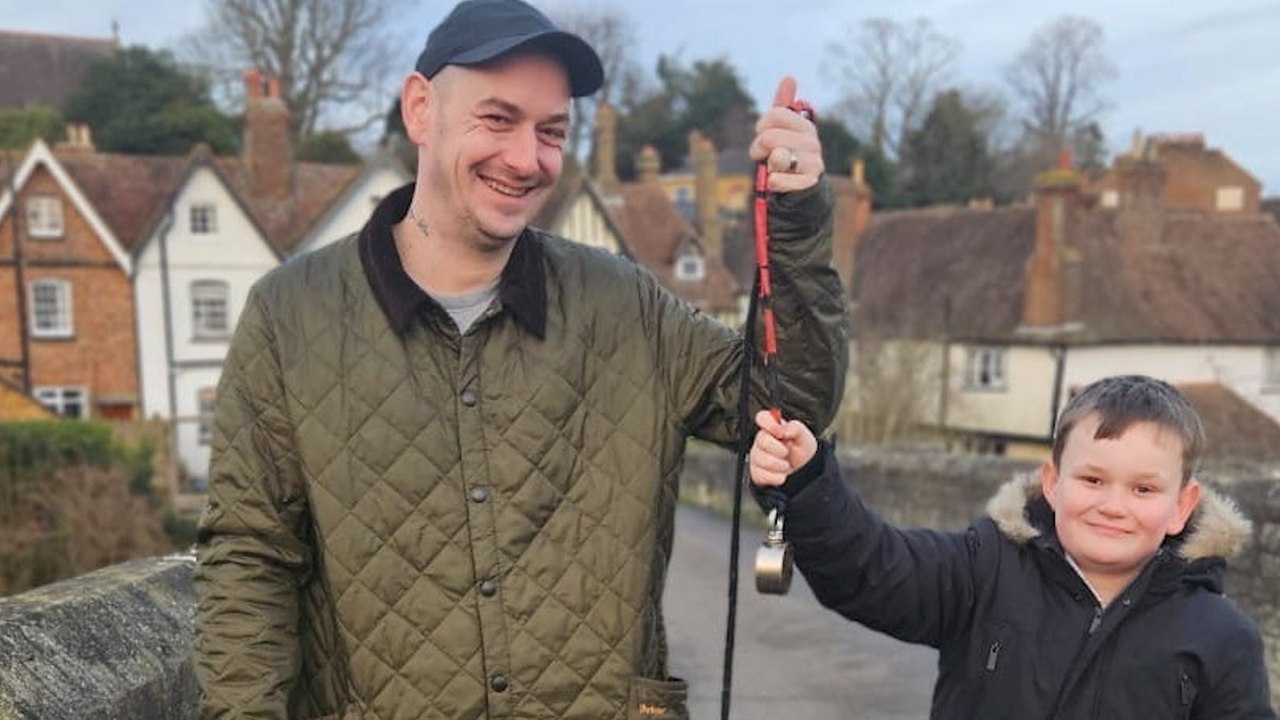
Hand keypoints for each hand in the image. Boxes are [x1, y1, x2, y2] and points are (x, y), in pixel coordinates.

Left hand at [748, 77, 822, 192]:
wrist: (801, 191)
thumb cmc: (787, 157)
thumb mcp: (783, 132)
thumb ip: (782, 109)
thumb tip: (790, 77)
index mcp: (805, 126)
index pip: (775, 115)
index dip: (762, 126)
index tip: (761, 135)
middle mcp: (813, 143)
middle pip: (770, 137)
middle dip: (758, 148)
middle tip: (763, 156)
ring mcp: (814, 163)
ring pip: (777, 158)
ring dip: (768, 166)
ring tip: (774, 169)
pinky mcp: (809, 184)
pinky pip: (777, 180)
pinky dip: (772, 183)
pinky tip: (778, 182)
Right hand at [749, 409, 817, 486]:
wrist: (804, 472)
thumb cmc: (802, 451)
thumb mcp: (804, 436)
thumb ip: (795, 427)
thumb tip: (783, 428)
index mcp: (772, 428)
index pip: (762, 417)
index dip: (769, 423)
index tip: (780, 433)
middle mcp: (762, 441)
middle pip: (762, 441)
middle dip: (779, 449)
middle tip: (787, 452)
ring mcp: (757, 456)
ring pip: (761, 459)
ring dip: (779, 465)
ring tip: (786, 465)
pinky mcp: (756, 472)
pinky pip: (761, 475)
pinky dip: (774, 477)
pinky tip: (781, 475)